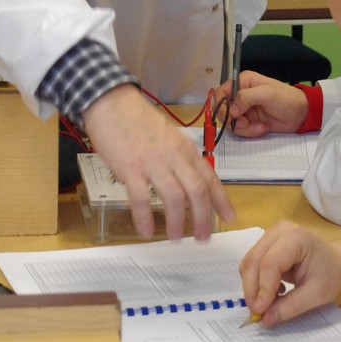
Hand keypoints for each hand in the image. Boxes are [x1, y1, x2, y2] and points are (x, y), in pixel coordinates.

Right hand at [83, 84, 234, 240]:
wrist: (111, 103)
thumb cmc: (137, 118)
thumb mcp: (168, 135)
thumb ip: (179, 156)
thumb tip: (188, 179)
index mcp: (185, 148)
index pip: (209, 177)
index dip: (221, 200)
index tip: (229, 217)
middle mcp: (174, 155)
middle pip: (197, 191)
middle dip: (203, 218)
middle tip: (202, 237)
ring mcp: (153, 162)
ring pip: (174, 198)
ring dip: (177, 223)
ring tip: (175, 238)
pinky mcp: (131, 168)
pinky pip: (141, 199)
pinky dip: (144, 218)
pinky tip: (146, 232)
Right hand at [213, 70, 308, 136]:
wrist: (300, 114)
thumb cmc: (286, 98)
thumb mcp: (267, 93)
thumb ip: (246, 97)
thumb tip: (231, 110)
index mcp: (242, 82)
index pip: (221, 92)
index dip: (221, 105)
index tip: (231, 115)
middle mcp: (240, 95)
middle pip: (223, 111)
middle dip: (233, 120)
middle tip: (245, 123)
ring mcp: (244, 110)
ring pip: (231, 123)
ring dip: (244, 128)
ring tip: (260, 126)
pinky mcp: (249, 122)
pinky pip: (241, 130)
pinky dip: (250, 132)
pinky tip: (263, 128)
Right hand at [239, 221, 340, 326]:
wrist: (337, 261)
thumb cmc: (330, 275)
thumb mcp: (315, 295)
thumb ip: (289, 307)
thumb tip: (264, 319)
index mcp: (296, 238)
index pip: (270, 264)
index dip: (262, 289)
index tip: (260, 313)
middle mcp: (280, 230)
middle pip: (254, 261)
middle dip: (252, 290)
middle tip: (258, 313)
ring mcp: (271, 233)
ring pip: (249, 262)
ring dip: (252, 287)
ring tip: (268, 303)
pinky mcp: (267, 241)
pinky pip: (253, 262)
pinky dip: (256, 281)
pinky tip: (272, 291)